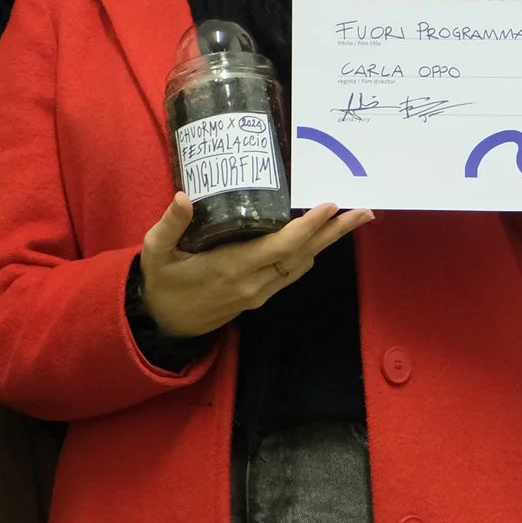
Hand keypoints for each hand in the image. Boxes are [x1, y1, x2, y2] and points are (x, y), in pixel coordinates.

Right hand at [136, 193, 372, 339]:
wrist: (163, 325)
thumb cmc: (161, 283)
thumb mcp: (156, 252)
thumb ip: (170, 224)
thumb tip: (184, 197)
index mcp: (231, 267)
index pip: (280, 246)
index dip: (308, 226)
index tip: (330, 205)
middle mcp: (253, 281)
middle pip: (303, 254)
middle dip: (334, 232)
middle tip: (365, 210)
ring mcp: (259, 291)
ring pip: (302, 264)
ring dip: (328, 242)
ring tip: (353, 218)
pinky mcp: (259, 295)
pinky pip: (292, 272)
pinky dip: (310, 253)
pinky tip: (321, 238)